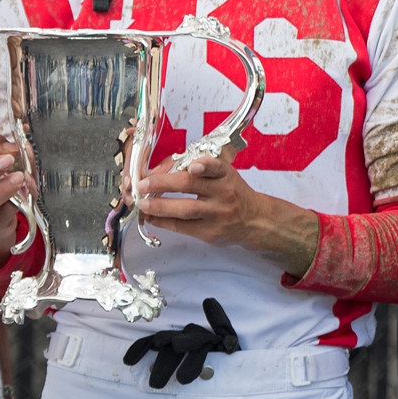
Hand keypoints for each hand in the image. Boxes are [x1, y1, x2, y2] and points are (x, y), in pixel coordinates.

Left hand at [139, 154, 321, 276]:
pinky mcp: (210, 232)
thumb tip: (162, 172)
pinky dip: (163, 221)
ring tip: (143, 203)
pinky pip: (181, 227)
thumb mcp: (225, 176)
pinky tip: (152, 217)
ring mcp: (217, 214)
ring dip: (158, 206)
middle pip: (190, 186)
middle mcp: (224, 193)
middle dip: (162, 184)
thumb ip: (201, 172)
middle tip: (143, 184)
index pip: (216, 166)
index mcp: (227, 175)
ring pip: (184, 210)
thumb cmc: (233, 194)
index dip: (203, 165)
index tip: (191, 166)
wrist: (255, 220)